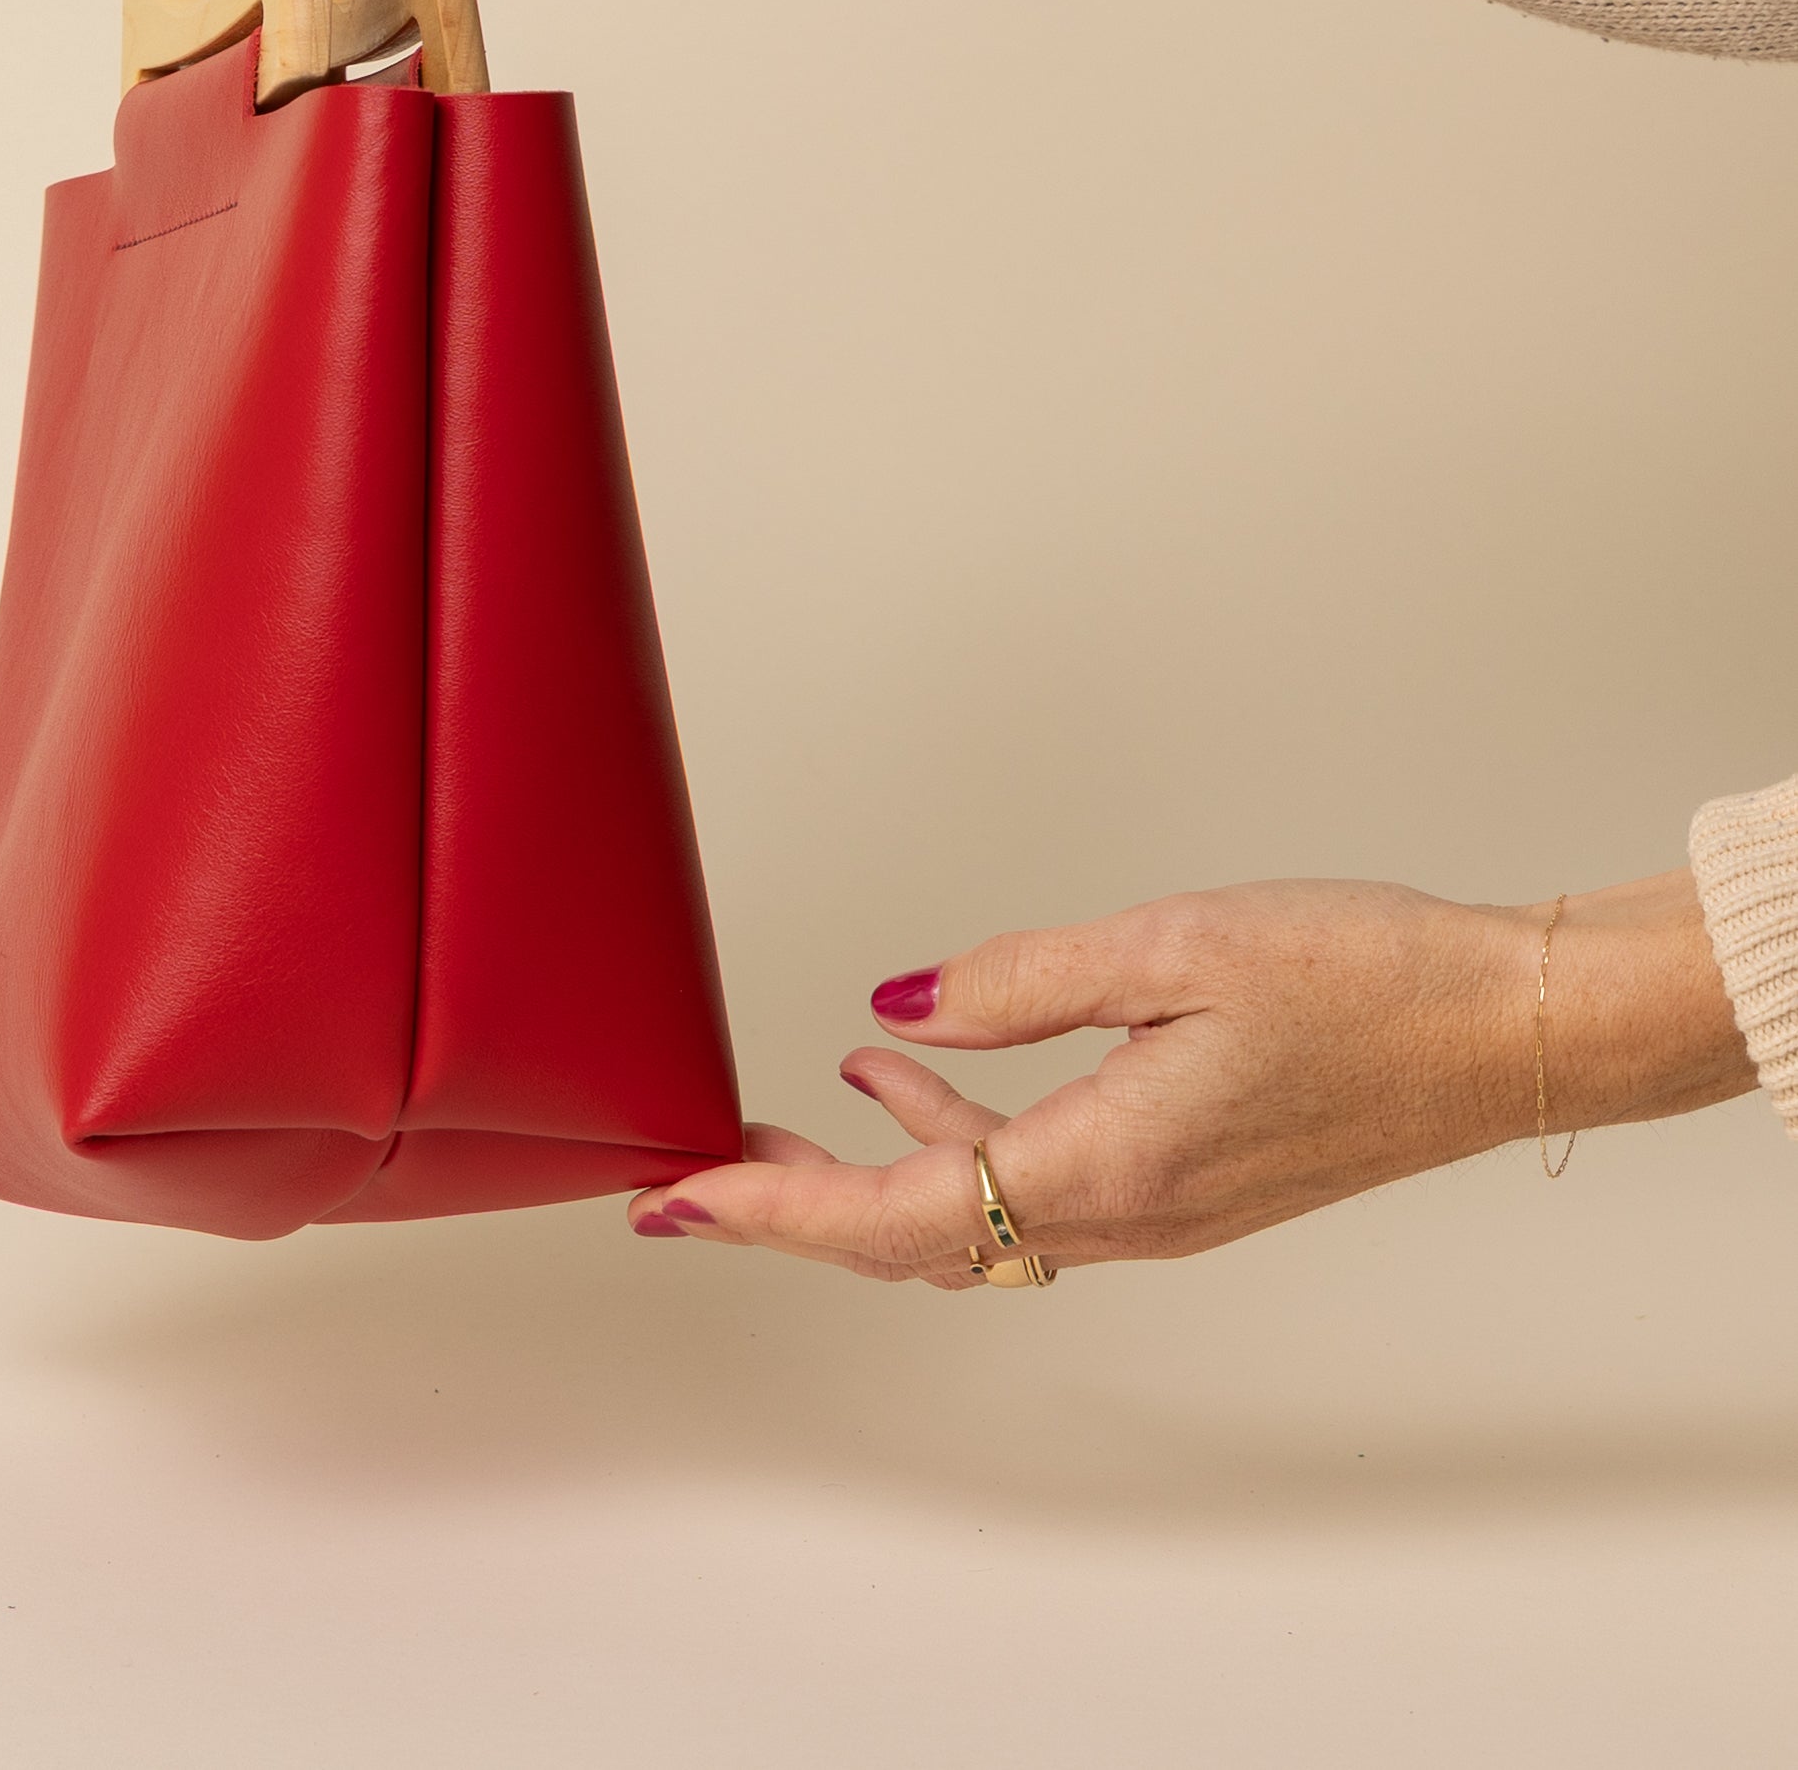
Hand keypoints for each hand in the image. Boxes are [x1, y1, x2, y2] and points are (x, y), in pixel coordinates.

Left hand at [627, 871, 1751, 1284]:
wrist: (1507, 1025)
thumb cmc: (1365, 980)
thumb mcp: (1169, 947)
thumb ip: (1017, 985)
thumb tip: (895, 1007)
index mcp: (1108, 1167)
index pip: (895, 1216)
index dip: (772, 1210)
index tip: (677, 1202)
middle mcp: (1124, 1212)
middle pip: (913, 1236)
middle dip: (792, 1207)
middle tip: (688, 1180)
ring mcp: (1157, 1204)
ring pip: (967, 1212)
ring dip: (866, 1167)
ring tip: (778, 1112)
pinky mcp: (1183, 1174)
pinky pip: (1028, 1180)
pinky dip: (950, 1135)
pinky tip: (915, 1064)